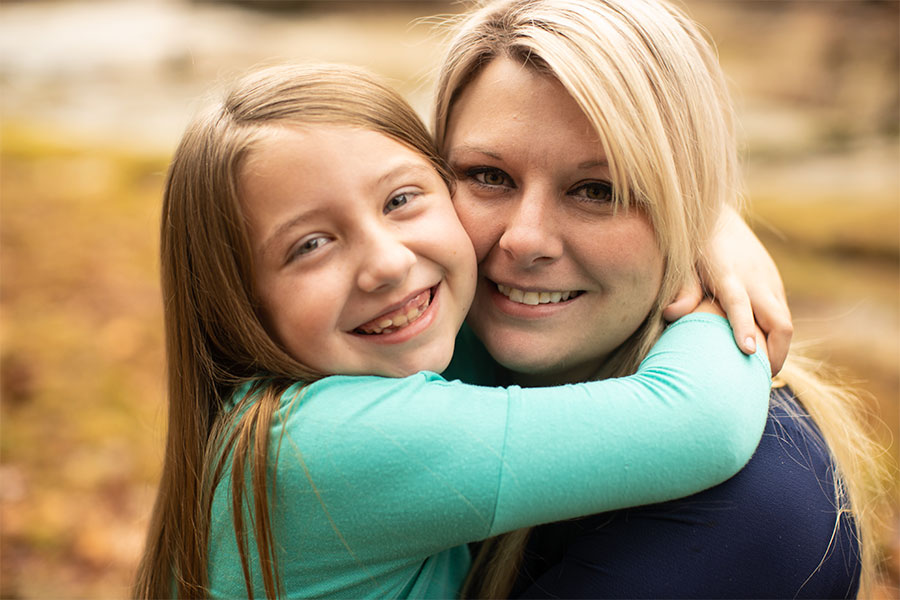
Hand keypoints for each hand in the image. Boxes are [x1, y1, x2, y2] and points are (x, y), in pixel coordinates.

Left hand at [699, 207, 791, 373]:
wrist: (719, 217)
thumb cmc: (694, 246)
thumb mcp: (684, 261)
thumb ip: (683, 288)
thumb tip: (671, 314)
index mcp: (729, 274)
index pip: (740, 304)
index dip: (745, 328)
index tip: (748, 352)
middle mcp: (756, 279)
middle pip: (780, 322)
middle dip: (775, 355)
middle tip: (758, 381)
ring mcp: (770, 281)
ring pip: (785, 323)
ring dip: (777, 349)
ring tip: (760, 373)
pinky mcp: (775, 284)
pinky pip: (782, 316)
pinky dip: (775, 336)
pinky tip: (761, 352)